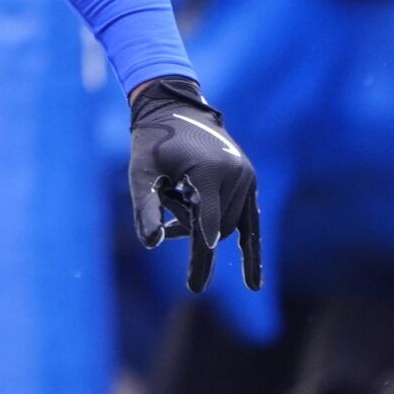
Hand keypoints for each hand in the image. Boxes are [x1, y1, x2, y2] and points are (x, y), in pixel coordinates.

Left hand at [129, 78, 262, 292]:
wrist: (174, 108)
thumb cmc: (151, 141)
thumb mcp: (140, 172)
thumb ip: (146, 206)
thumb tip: (151, 245)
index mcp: (209, 171)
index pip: (206, 223)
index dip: (198, 252)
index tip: (195, 285)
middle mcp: (236, 174)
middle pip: (216, 227)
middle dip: (189, 226)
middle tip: (167, 195)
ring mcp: (247, 177)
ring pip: (228, 225)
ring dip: (202, 223)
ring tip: (177, 193)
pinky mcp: (249, 180)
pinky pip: (253, 223)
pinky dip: (251, 251)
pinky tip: (253, 285)